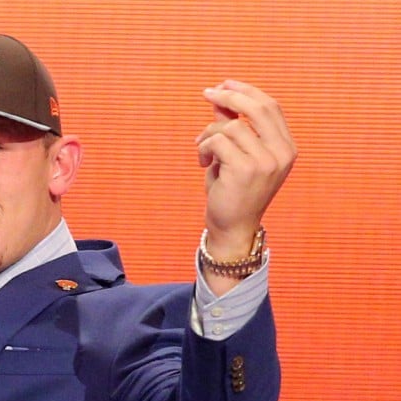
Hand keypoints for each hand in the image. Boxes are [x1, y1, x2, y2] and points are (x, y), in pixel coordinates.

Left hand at [195, 80, 296, 257]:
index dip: (247, 91)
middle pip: (258, 107)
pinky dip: (204, 148)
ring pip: (231, 125)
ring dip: (209, 134)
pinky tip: (203, 164)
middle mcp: (282, 153)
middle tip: (207, 92)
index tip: (225, 83)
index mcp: (286, 148)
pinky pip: (218, 141)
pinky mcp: (246, 169)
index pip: (271, 107)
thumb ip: (234, 128)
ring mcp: (266, 161)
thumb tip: (220, 99)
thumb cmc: (233, 191)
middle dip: (230, 95)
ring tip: (203, 152)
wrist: (232, 227)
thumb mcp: (236, 155)